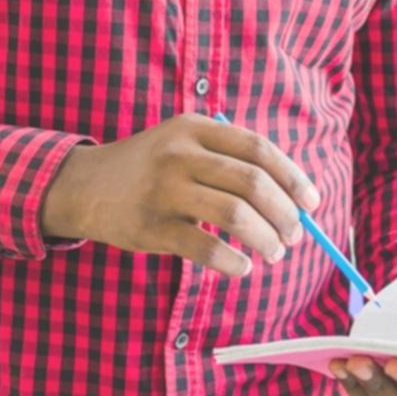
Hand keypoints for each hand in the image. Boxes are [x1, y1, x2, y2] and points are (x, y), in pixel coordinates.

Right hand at [40, 113, 320, 276]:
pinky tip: (243, 268)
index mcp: (196, 127)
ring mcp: (163, 190)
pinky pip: (204, 247)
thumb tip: (292, 201)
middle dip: (284, 213)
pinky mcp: (150, 226)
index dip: (292, 177)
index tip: (312, 203)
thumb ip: (231, 162)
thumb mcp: (186, 144)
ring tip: (276, 253)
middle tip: (295, 236)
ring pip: (234, 214)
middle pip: (252, 182)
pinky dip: (232, 261)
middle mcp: (180, 154)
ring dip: (265, 238)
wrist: (84, 186)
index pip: (258, 149)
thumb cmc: (152, 169)